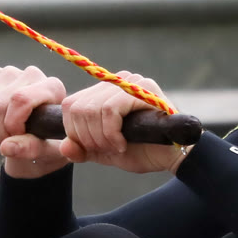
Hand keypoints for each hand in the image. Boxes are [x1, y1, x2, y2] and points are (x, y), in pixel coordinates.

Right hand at [0, 64, 69, 178]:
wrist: (37, 132)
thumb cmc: (45, 140)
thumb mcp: (45, 150)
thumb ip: (29, 148)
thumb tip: (6, 148)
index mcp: (52, 88)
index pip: (21, 99)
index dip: (11, 124)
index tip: (16, 137)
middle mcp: (31, 74)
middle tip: (5, 143)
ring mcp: (9, 72)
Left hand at [58, 72, 184, 174]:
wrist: (174, 156)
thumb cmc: (142, 151)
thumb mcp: (104, 152)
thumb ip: (83, 149)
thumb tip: (64, 146)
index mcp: (102, 92)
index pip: (70, 105)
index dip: (74, 131)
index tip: (91, 149)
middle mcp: (114, 82)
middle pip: (77, 108)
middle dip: (86, 137)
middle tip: (106, 150)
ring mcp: (129, 82)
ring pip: (91, 109)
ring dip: (100, 137)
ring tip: (116, 148)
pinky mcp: (142, 90)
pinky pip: (110, 111)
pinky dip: (110, 133)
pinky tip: (122, 144)